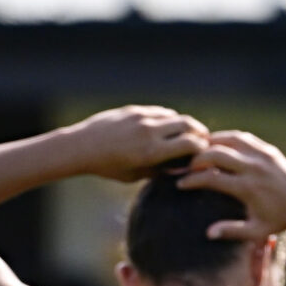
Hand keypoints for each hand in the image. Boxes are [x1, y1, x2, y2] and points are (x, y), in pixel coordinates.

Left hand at [67, 105, 209, 181]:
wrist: (81, 146)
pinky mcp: (135, 110)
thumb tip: (178, 168)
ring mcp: (142, 117)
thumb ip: (157, 170)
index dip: (201, 147)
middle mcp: (149, 132)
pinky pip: (160, 111)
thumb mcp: (133, 175)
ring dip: (184, 124)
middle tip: (204, 140)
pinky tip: (168, 127)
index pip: (189, 144)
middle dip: (199, 132)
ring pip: (174, 116)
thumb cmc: (106, 167)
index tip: (204, 153)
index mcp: (151, 152)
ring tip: (188, 133)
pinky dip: (168, 119)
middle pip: (188, 124)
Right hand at [178, 131, 285, 241]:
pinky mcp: (268, 150)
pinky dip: (226, 139)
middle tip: (186, 167)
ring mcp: (262, 155)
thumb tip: (208, 233)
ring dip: (210, 144)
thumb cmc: (278, 220)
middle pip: (216, 154)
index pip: (211, 177)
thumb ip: (232, 231)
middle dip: (196, 159)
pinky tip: (217, 146)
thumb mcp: (256, 231)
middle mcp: (254, 168)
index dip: (192, 180)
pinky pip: (242, 138)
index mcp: (247, 188)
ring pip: (228, 140)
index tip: (180, 184)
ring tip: (198, 153)